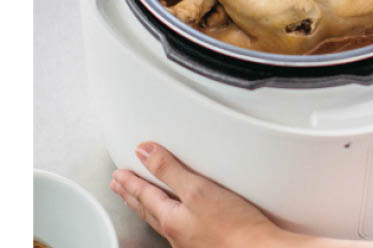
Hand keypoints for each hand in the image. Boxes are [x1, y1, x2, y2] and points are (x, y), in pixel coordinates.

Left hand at [110, 142, 280, 247]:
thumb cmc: (233, 226)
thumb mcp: (197, 189)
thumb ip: (169, 170)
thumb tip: (144, 153)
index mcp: (171, 218)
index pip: (144, 195)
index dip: (130, 182)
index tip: (118, 174)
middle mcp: (177, 233)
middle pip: (147, 210)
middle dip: (132, 195)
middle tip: (119, 186)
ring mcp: (190, 240)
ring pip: (160, 219)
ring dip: (147, 206)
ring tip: (140, 199)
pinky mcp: (206, 242)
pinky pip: (177, 226)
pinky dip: (168, 215)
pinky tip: (177, 215)